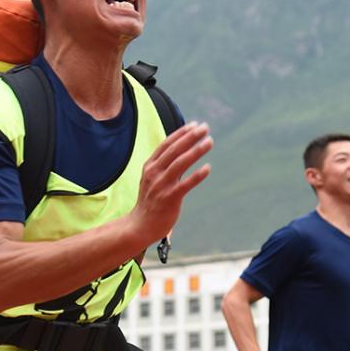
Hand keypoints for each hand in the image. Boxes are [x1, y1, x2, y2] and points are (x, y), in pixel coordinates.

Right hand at [129, 121, 211, 244]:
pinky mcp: (170, 198)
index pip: (167, 145)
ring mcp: (162, 186)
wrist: (140, 225)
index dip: (181, 133)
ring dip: (196, 151)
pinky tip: (208, 168)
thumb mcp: (151, 178)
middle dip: (191, 137)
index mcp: (150, 166)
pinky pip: (186, 184)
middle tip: (205, 127)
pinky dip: (197, 175)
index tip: (195, 125)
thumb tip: (180, 150)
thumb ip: (162, 165)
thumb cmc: (150, 201)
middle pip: (175, 150)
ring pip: (180, 163)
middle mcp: (155, 173)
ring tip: (209, 142)